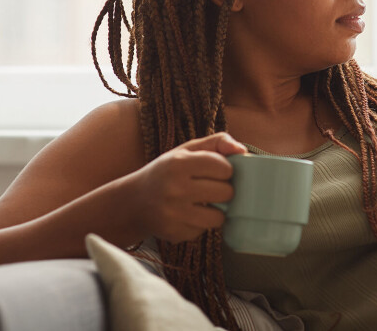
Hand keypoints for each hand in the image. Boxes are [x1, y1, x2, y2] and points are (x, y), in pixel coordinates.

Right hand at [130, 132, 247, 243]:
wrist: (134, 202)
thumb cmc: (167, 171)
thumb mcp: (186, 150)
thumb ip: (217, 142)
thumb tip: (243, 150)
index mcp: (178, 163)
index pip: (224, 168)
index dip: (225, 170)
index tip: (217, 171)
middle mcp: (175, 189)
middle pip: (226, 193)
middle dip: (224, 190)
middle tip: (211, 188)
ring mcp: (173, 214)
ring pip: (218, 217)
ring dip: (215, 210)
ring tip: (202, 202)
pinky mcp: (174, 233)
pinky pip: (203, 231)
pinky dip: (199, 224)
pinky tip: (187, 215)